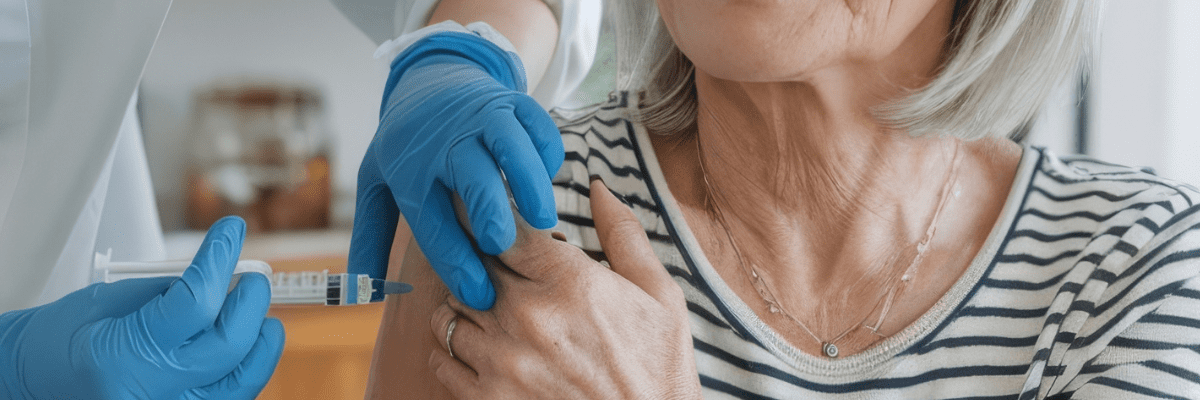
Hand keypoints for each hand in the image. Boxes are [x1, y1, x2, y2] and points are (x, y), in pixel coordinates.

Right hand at [0, 216, 284, 399]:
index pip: (194, 304)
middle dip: (250, 304)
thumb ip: (168, 291)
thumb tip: (221, 274)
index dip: (219, 260)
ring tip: (252, 310)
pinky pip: (233, 394)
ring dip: (258, 338)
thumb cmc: (61, 343)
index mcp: (118, 358)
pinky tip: (244, 340)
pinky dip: (245, 364)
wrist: (36, 383)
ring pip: (243, 378)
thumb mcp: (107, 301)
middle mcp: (148, 395)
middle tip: (253, 278)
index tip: (231, 232)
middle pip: (230, 346)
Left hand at [350, 31, 563, 309]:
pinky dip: (547, 150)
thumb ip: (370, 236)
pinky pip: (536, 123)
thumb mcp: (377, 183)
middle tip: (503, 246)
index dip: (455, 261)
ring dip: (529, 181)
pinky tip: (547, 178)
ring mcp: (481, 117)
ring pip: (509, 143)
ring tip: (544, 221)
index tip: (478, 294)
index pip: (431, 221)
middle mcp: (445, 142)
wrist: (432, 79)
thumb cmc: (408, 145)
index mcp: (410, 170)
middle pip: (469, 175)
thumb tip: (362, 291)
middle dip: (487, 211)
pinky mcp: (511, 102)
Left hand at [428, 180, 701, 398]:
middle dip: (480, 261)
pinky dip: (452, 349)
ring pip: (449, 310)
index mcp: (569, 281)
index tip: (496, 218)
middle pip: (470, 264)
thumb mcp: (661, 295)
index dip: (495, 219)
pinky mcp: (487, 399)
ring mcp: (502, 361)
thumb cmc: (660, 369)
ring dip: (465, 304)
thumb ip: (624, 235)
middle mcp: (527, 317)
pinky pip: (442, 360)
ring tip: (490, 308)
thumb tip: (597, 186)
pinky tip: (480, 347)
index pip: (503, 227)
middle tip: (496, 265)